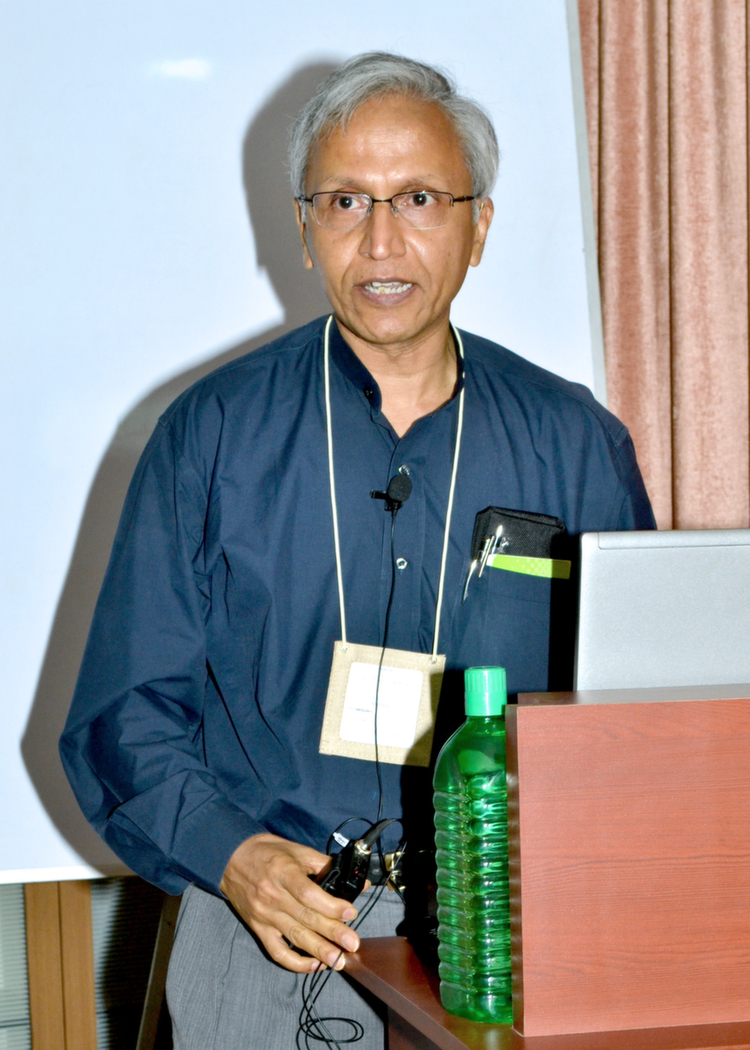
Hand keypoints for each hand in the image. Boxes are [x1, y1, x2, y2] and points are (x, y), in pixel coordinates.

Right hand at [219, 832, 360, 972]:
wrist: (230, 858)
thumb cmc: (267, 852)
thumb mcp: (296, 851)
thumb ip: (325, 865)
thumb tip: (357, 880)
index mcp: (283, 872)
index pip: (308, 894)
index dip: (331, 906)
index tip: (350, 913)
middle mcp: (272, 896)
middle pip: (306, 918)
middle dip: (332, 933)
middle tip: (352, 944)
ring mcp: (264, 915)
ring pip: (294, 937)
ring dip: (319, 951)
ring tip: (339, 961)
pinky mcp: (258, 929)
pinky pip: (276, 952)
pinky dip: (295, 963)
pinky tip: (314, 965)